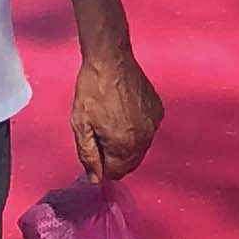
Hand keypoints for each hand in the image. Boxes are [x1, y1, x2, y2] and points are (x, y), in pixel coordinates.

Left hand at [73, 43, 163, 179]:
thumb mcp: (81, 124)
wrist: (110, 59)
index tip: (95, 147)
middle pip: (129, 164)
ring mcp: (153, 124)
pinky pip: (147, 131)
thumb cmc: (92, 90)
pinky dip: (137, 128)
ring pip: (139, 149)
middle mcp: (143, 139)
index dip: (101, 164)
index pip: (114, 173)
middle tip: (101, 133)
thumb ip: (88, 155)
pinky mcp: (157, 111)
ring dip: (126, 143)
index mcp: (123, 145)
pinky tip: (125, 112)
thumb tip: (95, 179)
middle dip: (114, 156)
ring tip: (112, 120)